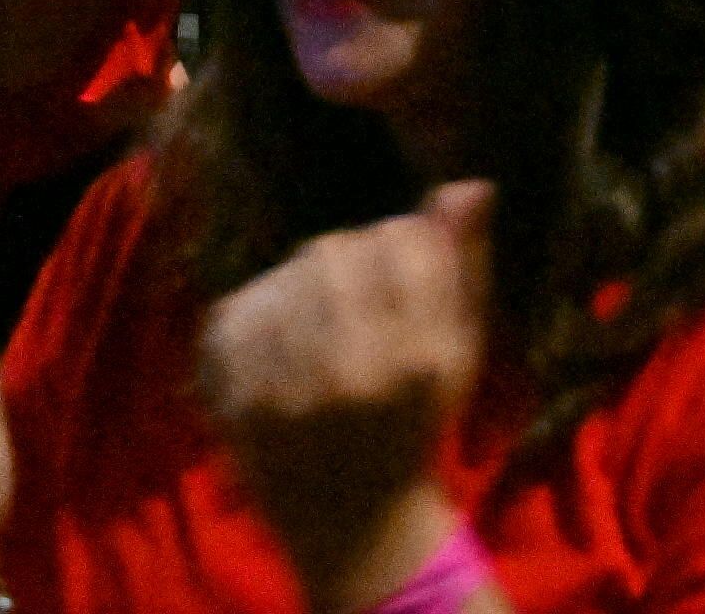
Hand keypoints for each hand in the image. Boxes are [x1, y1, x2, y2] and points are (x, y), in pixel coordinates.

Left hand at [200, 180, 492, 609]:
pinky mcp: (238, 403)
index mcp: (423, 357)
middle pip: (335, 249)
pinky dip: (253, 317)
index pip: (402, 238)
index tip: (399, 283)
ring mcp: (291, 390)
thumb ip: (464, 264)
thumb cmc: (417, 421)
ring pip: (284, 275)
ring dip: (298, 289)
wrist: (354, 519)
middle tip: (351, 309)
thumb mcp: (462, 347)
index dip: (400, 248)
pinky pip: (236, 311)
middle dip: (345, 265)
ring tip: (313, 330)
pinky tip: (276, 346)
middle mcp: (357, 371)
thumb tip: (468, 184)